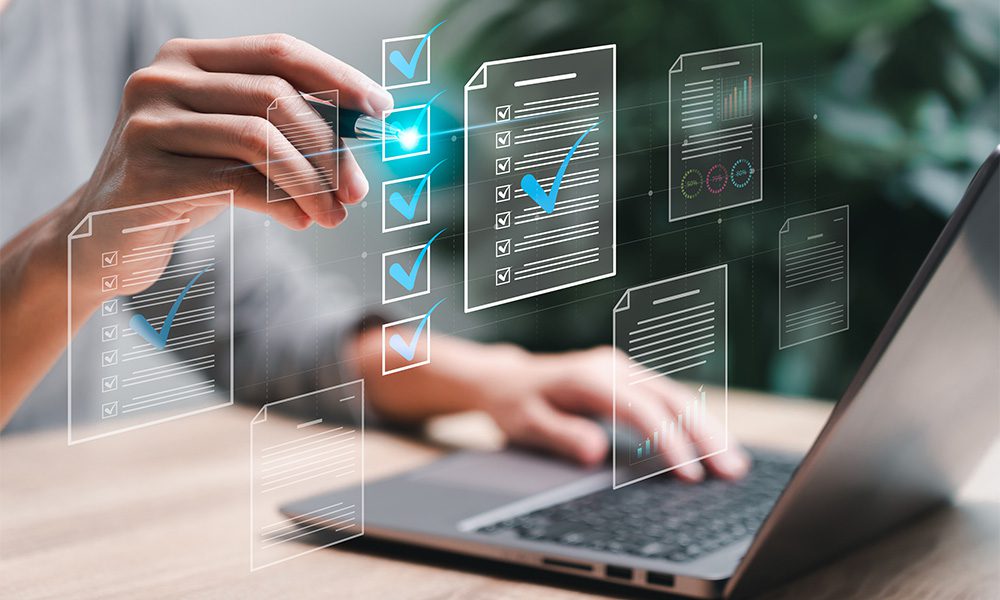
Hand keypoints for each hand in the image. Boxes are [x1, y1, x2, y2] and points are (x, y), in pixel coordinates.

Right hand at [0, 34, 392, 420]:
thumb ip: (282, 128)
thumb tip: (363, 135)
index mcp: (186, 58)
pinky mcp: (146, 175)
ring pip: (260, 139)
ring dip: (312, 182)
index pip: (278, 51)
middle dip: (330, 146)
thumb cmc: (183, 186)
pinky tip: (303, 222)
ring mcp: (148, 125)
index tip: (381, 109)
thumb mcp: (231, 147)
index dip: (337, 77)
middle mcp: (161, 79)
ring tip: (335, 215)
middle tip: (357, 190)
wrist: (105, 241)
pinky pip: (236, 183)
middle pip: (275, 96)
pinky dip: (283, 204)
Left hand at [358, 331, 748, 481]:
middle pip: (671, 399)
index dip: (669, 442)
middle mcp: (614, 366)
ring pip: (678, 397)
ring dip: (708, 429)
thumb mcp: (525, 423)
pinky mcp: (631, 380)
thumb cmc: (514, 404)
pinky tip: (713, 446)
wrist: (507, 378)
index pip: (642, 410)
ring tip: (735, 464)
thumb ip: (560, 435)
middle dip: (705, 436)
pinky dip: (694, 423)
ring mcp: (625, 370)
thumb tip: (595, 452)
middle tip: (733, 471)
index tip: (690, 474)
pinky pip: (669, 400)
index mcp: (590, 376)